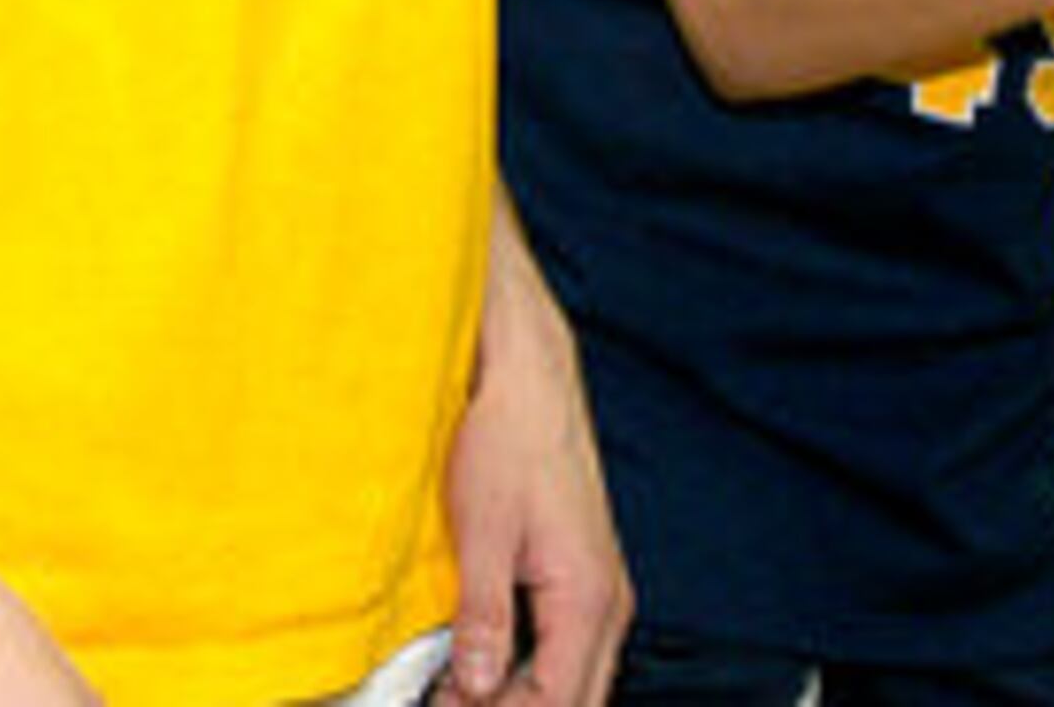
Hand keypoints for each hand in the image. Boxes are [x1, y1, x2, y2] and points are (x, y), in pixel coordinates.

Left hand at [441, 263, 626, 704]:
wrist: (529, 379)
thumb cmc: (509, 439)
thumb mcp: (482, 531)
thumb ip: (483, 615)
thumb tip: (476, 686)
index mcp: (588, 597)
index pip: (558, 701)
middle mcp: (608, 603)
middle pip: (576, 700)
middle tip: (446, 703)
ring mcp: (600, 591)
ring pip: (574, 678)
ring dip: (520, 695)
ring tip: (452, 691)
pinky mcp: (583, 577)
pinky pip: (566, 648)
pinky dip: (527, 668)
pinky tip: (478, 663)